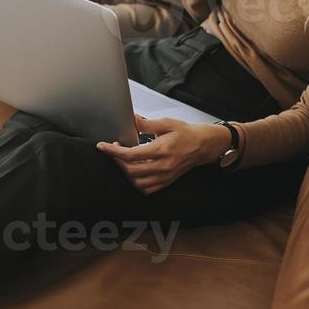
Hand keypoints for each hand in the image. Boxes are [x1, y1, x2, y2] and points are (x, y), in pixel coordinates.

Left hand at [96, 115, 231, 194]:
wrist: (204, 145)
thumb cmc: (187, 134)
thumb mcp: (167, 123)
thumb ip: (147, 124)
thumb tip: (132, 120)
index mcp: (161, 150)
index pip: (131, 154)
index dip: (113, 151)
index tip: (103, 146)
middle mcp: (163, 166)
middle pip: (131, 170)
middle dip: (117, 161)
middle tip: (114, 150)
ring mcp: (165, 176)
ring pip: (138, 182)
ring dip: (126, 173)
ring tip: (124, 161)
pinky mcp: (167, 181)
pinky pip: (147, 189)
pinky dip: (137, 183)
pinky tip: (135, 172)